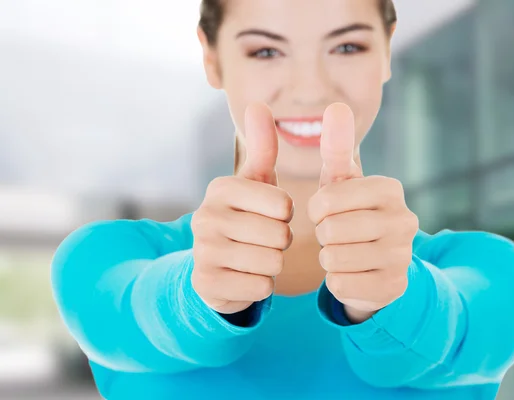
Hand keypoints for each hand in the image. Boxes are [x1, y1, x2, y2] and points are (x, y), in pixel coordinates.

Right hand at [191, 103, 293, 314]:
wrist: (216, 265)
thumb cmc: (245, 217)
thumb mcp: (255, 183)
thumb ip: (261, 146)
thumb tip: (258, 104)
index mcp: (221, 188)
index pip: (283, 205)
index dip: (285, 216)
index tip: (269, 216)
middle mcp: (206, 217)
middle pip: (279, 236)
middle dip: (280, 242)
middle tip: (262, 240)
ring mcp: (202, 252)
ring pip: (272, 263)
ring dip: (272, 264)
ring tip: (254, 256)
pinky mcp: (206, 283)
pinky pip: (260, 288)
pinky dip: (261, 285)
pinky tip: (245, 276)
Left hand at [308, 103, 418, 323]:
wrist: (377, 263)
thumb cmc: (352, 214)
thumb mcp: (343, 182)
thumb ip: (337, 146)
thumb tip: (337, 106)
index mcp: (390, 189)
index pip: (326, 200)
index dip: (317, 210)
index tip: (328, 213)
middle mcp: (405, 220)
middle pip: (331, 231)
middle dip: (323, 235)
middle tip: (337, 235)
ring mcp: (403, 256)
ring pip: (334, 259)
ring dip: (328, 258)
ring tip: (344, 252)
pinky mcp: (394, 287)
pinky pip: (340, 285)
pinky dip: (336, 281)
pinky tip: (351, 274)